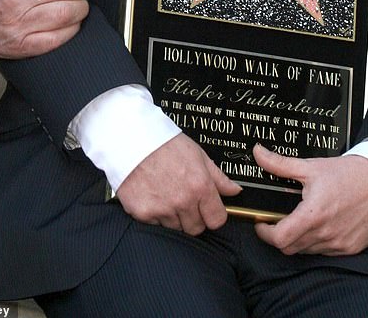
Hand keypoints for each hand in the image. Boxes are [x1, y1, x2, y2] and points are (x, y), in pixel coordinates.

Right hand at [116, 132, 241, 234]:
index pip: (217, 220)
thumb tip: (235, 191)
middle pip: (196, 229)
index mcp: (200, 186)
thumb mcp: (197, 154)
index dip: (213, 215)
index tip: (207, 209)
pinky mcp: (143, 213)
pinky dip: (155, 216)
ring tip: (167, 195)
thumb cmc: (165, 143)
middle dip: (194, 218)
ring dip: (174, 217)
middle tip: (184, 200)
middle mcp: (183, 201)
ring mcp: (162, 209)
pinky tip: (153, 197)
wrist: (132, 138)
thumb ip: (218, 177)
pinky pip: (155, 225)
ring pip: (176, 229)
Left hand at [253, 147, 367, 254]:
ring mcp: (339, 244)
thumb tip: (258, 153)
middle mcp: (326, 234)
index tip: (262, 224)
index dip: (265, 233)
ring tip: (300, 218)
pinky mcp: (350, 248)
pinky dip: (316, 242)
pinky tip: (319, 225)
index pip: (280, 239)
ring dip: (298, 239)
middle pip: (290, 248)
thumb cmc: (347, 174)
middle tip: (277, 220)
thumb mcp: (310, 167)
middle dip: (279, 235)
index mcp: (313, 215)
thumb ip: (280, 164)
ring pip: (306, 251)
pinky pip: (325, 252)